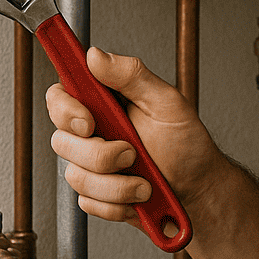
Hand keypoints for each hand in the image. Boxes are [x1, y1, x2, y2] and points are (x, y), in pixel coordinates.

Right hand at [47, 47, 217, 224]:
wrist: (198, 189)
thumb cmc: (186, 143)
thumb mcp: (166, 102)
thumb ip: (131, 75)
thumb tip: (95, 55)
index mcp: (104, 102)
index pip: (60, 95)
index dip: (65, 109)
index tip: (89, 122)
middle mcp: (92, 131)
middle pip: (62, 141)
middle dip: (100, 154)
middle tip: (132, 153)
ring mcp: (91, 165)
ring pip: (76, 176)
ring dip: (117, 184)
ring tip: (146, 181)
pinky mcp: (96, 194)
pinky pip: (88, 202)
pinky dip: (117, 203)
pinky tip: (137, 197)